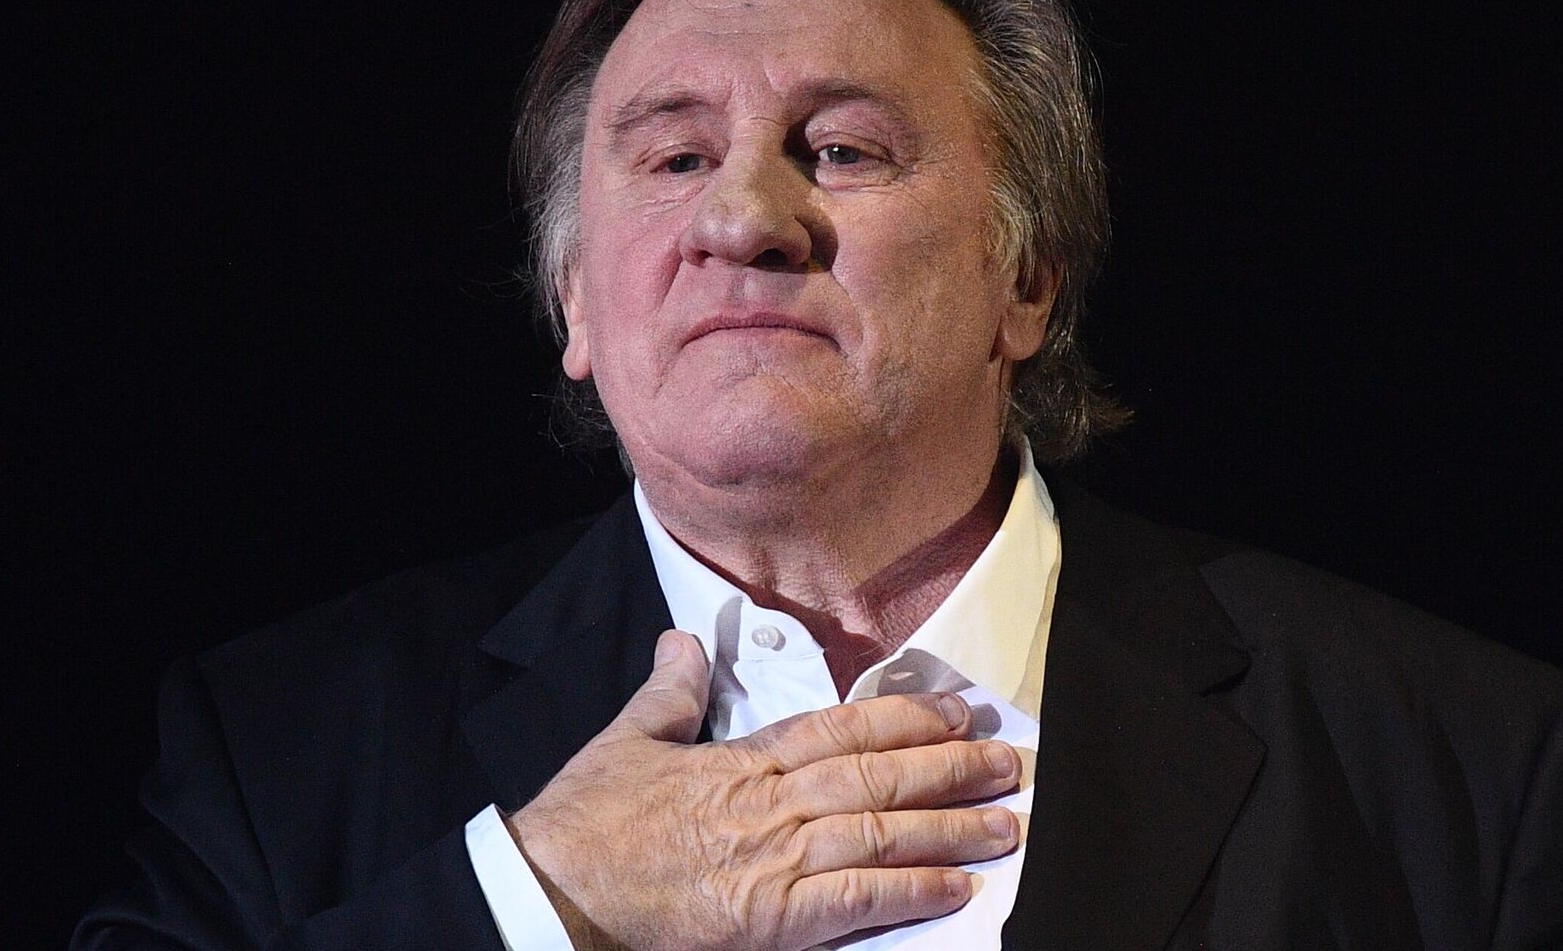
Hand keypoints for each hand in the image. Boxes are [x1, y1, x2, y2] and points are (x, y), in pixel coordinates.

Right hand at [504, 629, 1021, 950]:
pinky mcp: (770, 919)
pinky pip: (856, 902)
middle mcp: (772, 804)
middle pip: (878, 777)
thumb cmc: (586, 822)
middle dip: (949, 768)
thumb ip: (667, 694)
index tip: (955, 713)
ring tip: (1003, 823)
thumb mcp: (625, 741)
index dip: (906, 719)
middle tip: (1007, 764)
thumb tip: (683, 643)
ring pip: (881, 834)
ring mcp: (775, 861)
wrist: (555, 893)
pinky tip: (955, 889)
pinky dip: (910, 892)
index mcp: (743, 761)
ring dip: (949, 827)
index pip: (842, 728)